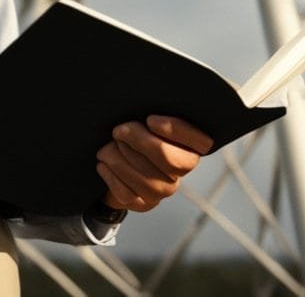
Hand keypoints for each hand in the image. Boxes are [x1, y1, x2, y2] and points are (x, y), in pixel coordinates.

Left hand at [96, 115, 211, 211]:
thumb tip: (146, 102)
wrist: (116, 159)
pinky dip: (111, 175)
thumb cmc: (135, 130)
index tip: (151, 120)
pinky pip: (127, 193)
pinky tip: (103, 163)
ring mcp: (163, 190)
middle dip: (139, 141)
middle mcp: (181, 171)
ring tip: (106, 148)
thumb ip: (153, 115)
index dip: (176, 130)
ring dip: (119, 159)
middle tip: (119, 131)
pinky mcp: (143, 203)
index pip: (200, 142)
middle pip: (168, 158)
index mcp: (190, 146)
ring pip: (145, 178)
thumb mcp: (146, 119)